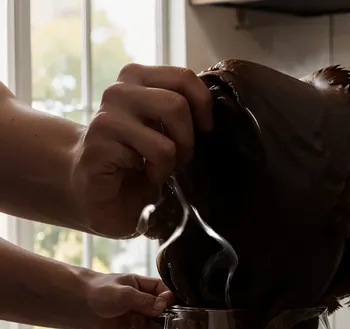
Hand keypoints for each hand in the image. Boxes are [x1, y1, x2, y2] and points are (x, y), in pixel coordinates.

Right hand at [72, 63, 213, 237]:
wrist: (96, 189)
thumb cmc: (136, 160)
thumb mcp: (163, 129)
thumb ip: (180, 111)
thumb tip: (211, 110)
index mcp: (137, 80)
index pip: (183, 76)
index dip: (203, 104)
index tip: (204, 129)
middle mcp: (119, 91)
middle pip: (177, 103)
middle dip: (188, 138)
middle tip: (180, 157)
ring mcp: (107, 116)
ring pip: (167, 131)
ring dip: (174, 156)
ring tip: (160, 168)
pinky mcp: (101, 143)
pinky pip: (157, 152)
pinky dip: (159, 171)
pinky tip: (144, 175)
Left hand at [86, 272, 173, 328]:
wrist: (83, 307)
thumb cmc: (101, 291)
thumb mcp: (123, 292)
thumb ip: (144, 299)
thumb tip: (163, 306)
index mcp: (151, 287)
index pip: (171, 295)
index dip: (170, 303)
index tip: (162, 309)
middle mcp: (152, 304)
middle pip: (170, 315)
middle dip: (160, 321)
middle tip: (144, 319)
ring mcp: (146, 319)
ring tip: (134, 325)